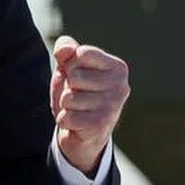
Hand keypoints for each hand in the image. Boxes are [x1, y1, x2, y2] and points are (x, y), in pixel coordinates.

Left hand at [50, 35, 129, 176]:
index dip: (70, 65)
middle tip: (78, 96)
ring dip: (65, 105)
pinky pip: (66, 117)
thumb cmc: (78, 94)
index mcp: (118, 67)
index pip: (81, 53)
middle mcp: (121, 86)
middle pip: (74, 77)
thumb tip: (63, 51)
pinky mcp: (100, 126)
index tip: (77, 75)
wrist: (83, 134)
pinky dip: (64, 120)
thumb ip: (66, 50)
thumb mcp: (70, 67)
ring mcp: (112, 107)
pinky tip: (76, 123)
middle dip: (67, 87)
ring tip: (78, 110)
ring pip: (68, 98)